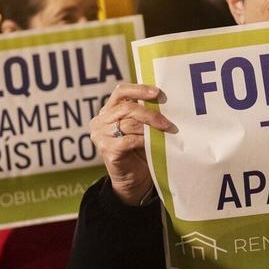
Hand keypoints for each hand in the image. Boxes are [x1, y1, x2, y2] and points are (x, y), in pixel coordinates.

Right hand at [91, 83, 177, 204]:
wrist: (133, 179)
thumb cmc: (140, 150)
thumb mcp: (141, 128)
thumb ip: (144, 114)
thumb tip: (164, 102)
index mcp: (108, 110)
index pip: (120, 91)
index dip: (139, 89)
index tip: (157, 92)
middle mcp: (100, 121)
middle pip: (126, 108)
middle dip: (150, 114)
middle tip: (167, 122)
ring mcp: (101, 136)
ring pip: (129, 124)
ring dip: (150, 128)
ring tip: (166, 131)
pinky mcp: (107, 150)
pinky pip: (128, 140)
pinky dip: (144, 140)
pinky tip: (155, 143)